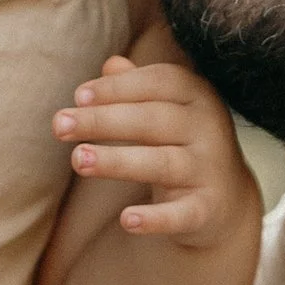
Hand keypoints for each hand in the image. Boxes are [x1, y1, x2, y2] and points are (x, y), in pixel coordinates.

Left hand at [53, 51, 262, 245]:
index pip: (157, 82)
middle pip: (152, 119)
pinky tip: (127, 220)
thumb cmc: (181, 144)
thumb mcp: (165, 111)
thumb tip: (111, 64)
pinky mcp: (207, 209)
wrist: (225, 201)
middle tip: (59, 125)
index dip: (118, 88)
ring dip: (117, 161)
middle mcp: (207, 128)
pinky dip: (156, 219)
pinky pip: (180, 213)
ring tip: (78, 159)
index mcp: (197, 95)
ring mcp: (209, 169)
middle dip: (103, 121)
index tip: (78, 96)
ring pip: (160, 163)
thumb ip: (138, 88)